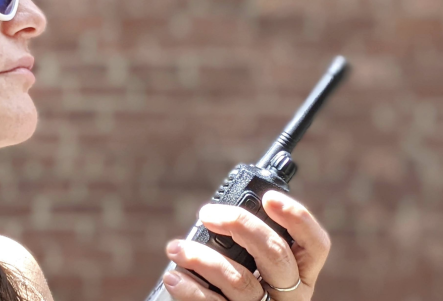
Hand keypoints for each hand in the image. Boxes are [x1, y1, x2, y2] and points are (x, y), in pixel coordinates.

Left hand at [161, 191, 330, 300]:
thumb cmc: (230, 287)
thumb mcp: (251, 265)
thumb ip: (247, 242)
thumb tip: (220, 212)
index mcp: (298, 275)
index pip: (315, 244)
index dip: (298, 218)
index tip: (268, 198)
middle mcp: (289, 297)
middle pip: (276, 255)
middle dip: (240, 225)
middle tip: (207, 213)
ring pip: (239, 281)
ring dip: (201, 258)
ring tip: (176, 249)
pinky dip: (190, 289)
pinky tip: (174, 278)